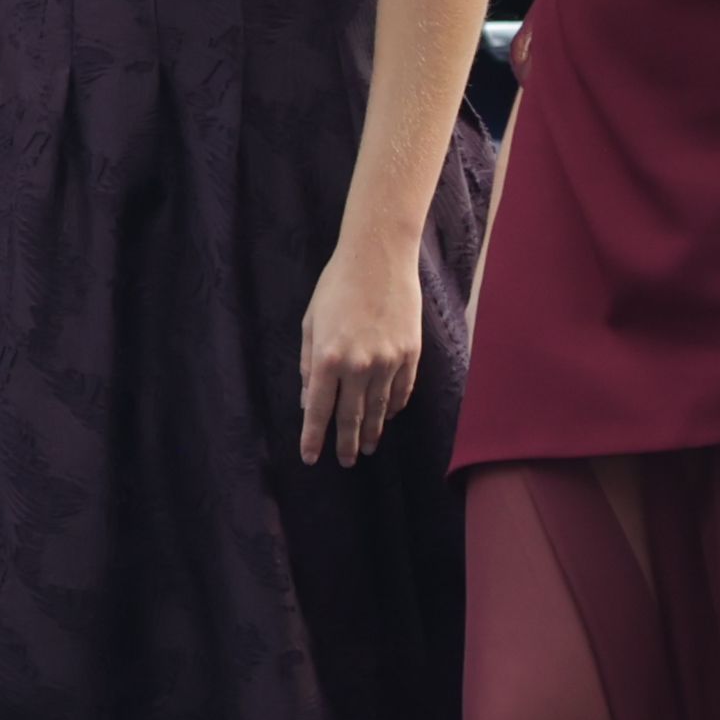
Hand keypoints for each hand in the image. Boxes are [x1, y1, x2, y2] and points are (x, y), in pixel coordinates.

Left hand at [299, 234, 424, 467]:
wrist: (378, 257)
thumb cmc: (336, 286)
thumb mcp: (311, 324)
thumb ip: (309, 365)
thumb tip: (309, 402)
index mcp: (328, 358)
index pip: (319, 411)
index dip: (314, 438)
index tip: (311, 458)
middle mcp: (359, 366)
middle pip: (351, 417)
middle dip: (346, 444)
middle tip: (345, 462)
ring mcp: (388, 361)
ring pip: (379, 409)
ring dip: (371, 431)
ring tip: (367, 447)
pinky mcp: (410, 353)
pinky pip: (402, 390)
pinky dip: (394, 407)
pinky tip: (388, 416)